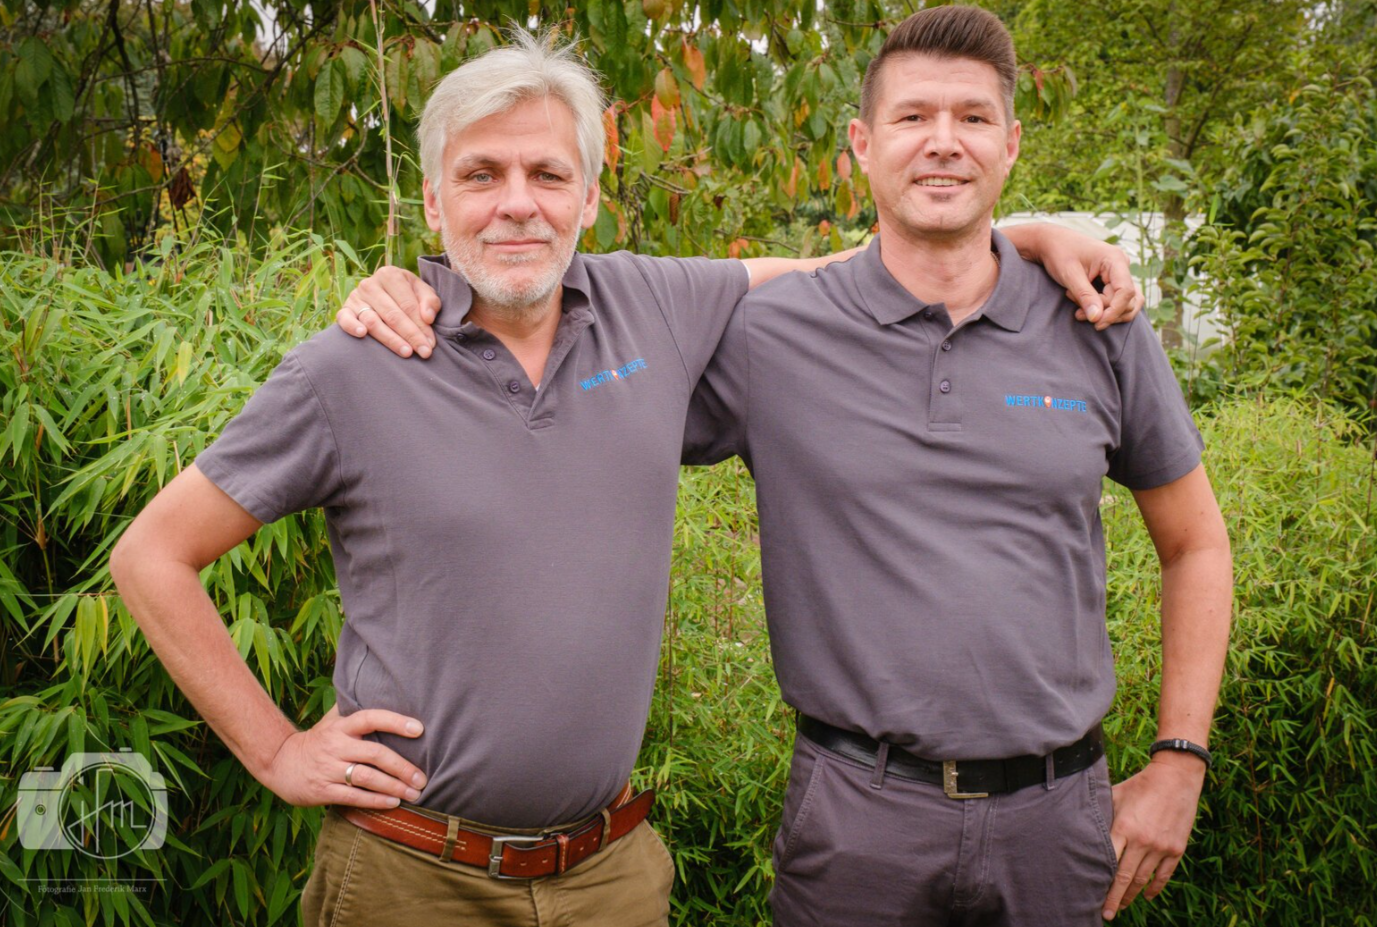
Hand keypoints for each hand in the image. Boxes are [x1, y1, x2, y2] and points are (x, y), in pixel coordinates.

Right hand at [257, 704, 428, 808]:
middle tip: (422, 778)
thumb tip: (380, 688)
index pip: (370, 718)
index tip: (419, 729)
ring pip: (366, 777)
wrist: (279, 764)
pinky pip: (353, 797)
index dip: (395, 721)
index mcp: (341, 727)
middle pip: (374, 753)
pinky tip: (393, 802)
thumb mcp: (331, 721)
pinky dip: (375, 800)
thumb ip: (353, 710)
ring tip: (414, 793)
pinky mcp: (323, 791)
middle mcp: (336, 746)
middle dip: (402, 766)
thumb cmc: (317, 741)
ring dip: (393, 786)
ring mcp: (328, 769)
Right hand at [336, 266, 441, 358]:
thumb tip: (428, 318)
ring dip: (390, 339)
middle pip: (392, 315)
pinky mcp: (345, 309)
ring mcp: (355, 297)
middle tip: (424, 352)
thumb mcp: (423, 292)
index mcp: (390, 275)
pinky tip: (362, 334)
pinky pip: (344, 319)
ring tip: (406, 352)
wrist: (386, 293)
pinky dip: (351, 326)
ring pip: (373, 321)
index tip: (431, 344)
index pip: (408, 305)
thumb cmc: (408, 294)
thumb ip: (430, 301)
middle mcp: (370, 284)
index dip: (421, 326)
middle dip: (410, 336)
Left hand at [1010, 223, 1144, 329]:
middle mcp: (1121, 265)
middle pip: (1126, 300)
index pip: (1125, 291)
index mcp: (1115, 259)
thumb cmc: (1059, 253)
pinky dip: (1102, 308)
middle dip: (1104, 311)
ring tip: (1078, 308)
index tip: (1096, 323)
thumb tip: (1097, 318)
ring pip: (1126, 303)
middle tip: (1077, 311)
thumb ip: (1085, 296)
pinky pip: (1117, 300)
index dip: (1114, 311)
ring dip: (1104, 312)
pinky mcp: (1113, 280)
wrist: (1051, 242)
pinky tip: (1083, 306)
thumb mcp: (1069, 275)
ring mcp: (1119, 273)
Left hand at [1102, 753, 1205, 919]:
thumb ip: (1102, 814)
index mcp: (1123, 827)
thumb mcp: (1115, 796)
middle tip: (1105, 915)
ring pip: (1143, 880)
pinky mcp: (1176, 849)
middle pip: (1125, 878)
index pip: (1108, 864)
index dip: (1101, 884)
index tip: (1093, 897)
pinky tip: (1146, 896)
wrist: (1176, 777)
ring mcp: (1161, 847)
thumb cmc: (1140, 785)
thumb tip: (1083, 828)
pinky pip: (1164, 875)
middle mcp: (1143, 841)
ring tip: (1123, 906)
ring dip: (1132, 896)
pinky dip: (1154, 888)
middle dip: (1114, 899)